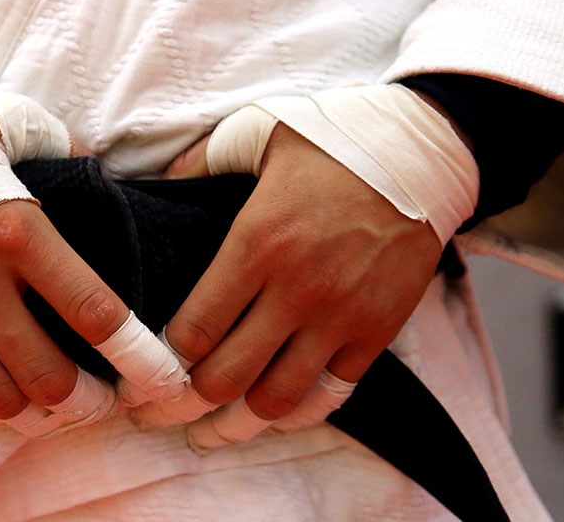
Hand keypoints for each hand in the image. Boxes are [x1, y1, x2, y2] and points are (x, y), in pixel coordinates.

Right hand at [0, 78, 185, 436]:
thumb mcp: (14, 126)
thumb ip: (68, 152)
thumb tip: (107, 178)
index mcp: (18, 231)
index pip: (95, 312)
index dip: (140, 357)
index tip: (167, 379)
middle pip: (48, 378)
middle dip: (89, 402)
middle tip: (104, 399)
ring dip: (36, 413)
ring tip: (55, 404)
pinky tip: (1, 392)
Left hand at [156, 123, 441, 447]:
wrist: (423, 152)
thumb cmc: (333, 140)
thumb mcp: (256, 133)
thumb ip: (199, 163)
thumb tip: (156, 184)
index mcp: (257, 243)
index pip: (194, 330)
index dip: (159, 365)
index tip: (140, 376)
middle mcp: (297, 289)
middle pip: (226, 378)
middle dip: (183, 405)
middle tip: (160, 412)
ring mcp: (342, 316)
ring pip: (277, 400)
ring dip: (237, 424)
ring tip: (210, 430)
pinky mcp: (378, 331)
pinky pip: (332, 394)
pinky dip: (297, 411)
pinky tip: (271, 413)